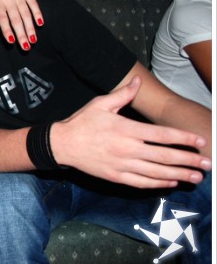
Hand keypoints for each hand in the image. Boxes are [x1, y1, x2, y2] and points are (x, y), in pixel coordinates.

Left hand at [0, 0, 43, 49]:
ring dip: (30, 28)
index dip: (7, 31)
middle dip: (21, 34)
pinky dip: (37, 13)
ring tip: (33, 40)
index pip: (2, 19)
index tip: (12, 42)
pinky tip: (40, 23)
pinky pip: (33, 3)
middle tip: (26, 47)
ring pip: (26, 14)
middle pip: (16, 19)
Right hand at [52, 76, 210, 188]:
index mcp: (126, 129)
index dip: (184, 138)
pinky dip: (158, 183)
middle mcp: (127, 149)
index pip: (162, 135)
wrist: (62, 144)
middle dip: (189, 161)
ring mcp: (122, 165)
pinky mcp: (116, 177)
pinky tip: (170, 182)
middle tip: (207, 164)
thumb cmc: (82, 122)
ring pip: (157, 173)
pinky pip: (142, 183)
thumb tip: (137, 81)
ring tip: (196, 177)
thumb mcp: (100, 104)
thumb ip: (122, 94)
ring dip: (179, 175)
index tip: (200, 141)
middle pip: (165, 156)